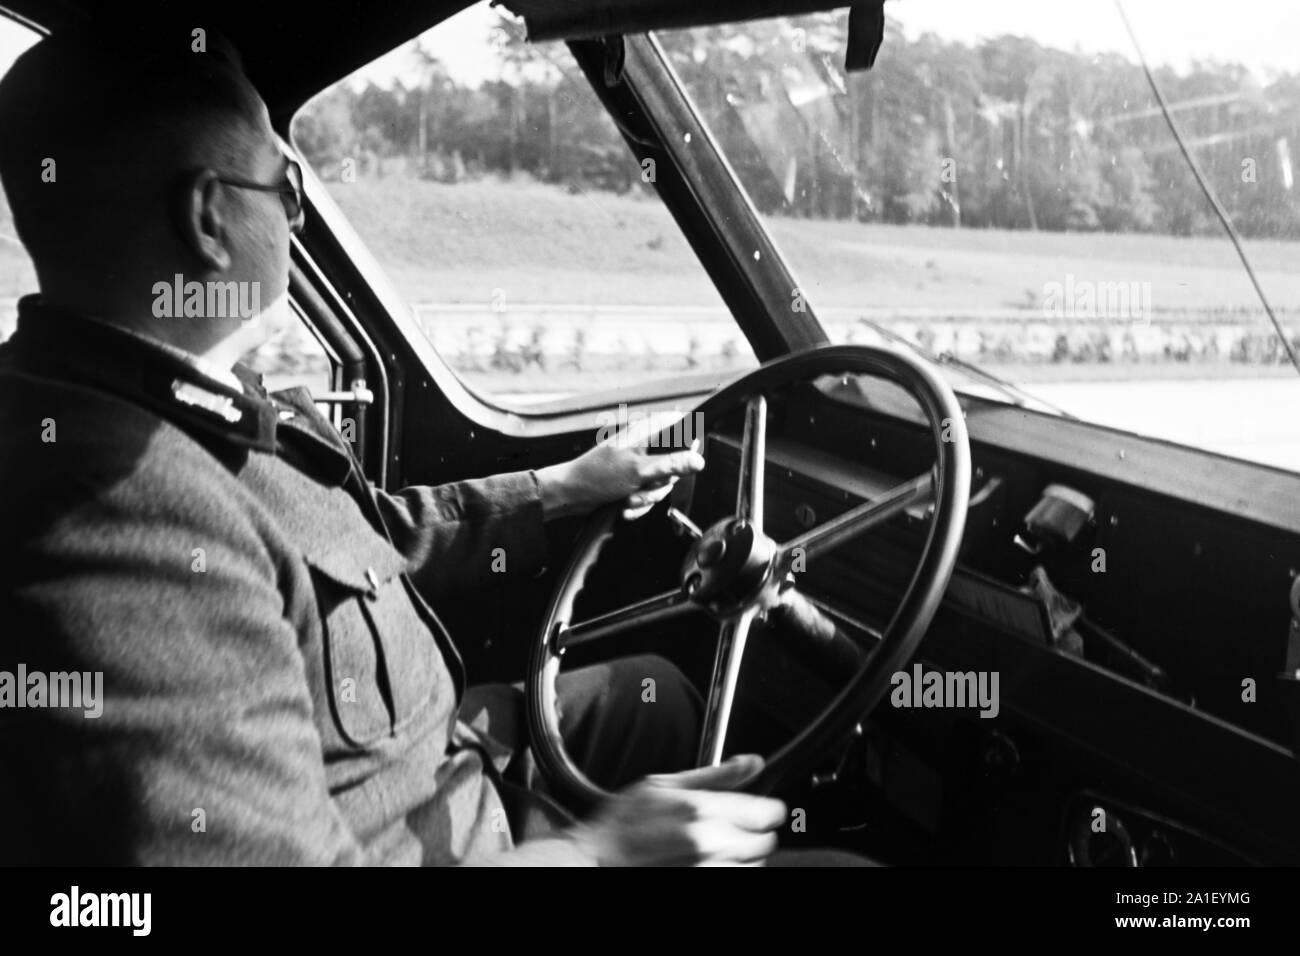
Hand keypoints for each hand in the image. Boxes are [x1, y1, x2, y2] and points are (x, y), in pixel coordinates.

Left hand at [536, 437, 704, 520]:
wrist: (571, 495)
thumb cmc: (597, 475)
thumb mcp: (640, 471)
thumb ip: (672, 465)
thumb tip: (698, 460)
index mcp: (645, 432)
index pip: (679, 425)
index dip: (689, 443)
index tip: (686, 462)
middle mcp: (644, 445)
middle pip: (674, 463)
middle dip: (661, 483)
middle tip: (646, 487)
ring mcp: (638, 463)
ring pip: (661, 482)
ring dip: (647, 496)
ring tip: (630, 499)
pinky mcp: (633, 480)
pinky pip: (648, 493)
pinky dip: (639, 503)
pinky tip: (626, 506)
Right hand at [565, 755, 785, 865]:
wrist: (594, 865)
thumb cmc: (620, 827)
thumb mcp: (662, 784)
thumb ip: (715, 774)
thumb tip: (752, 762)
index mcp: (700, 811)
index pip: (766, 812)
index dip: (765, 808)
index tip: (761, 809)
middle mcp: (708, 844)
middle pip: (764, 842)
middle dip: (750, 833)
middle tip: (726, 829)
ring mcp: (708, 871)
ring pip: (752, 866)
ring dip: (739, 857)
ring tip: (709, 850)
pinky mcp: (706, 884)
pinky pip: (735, 879)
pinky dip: (726, 870)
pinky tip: (703, 863)